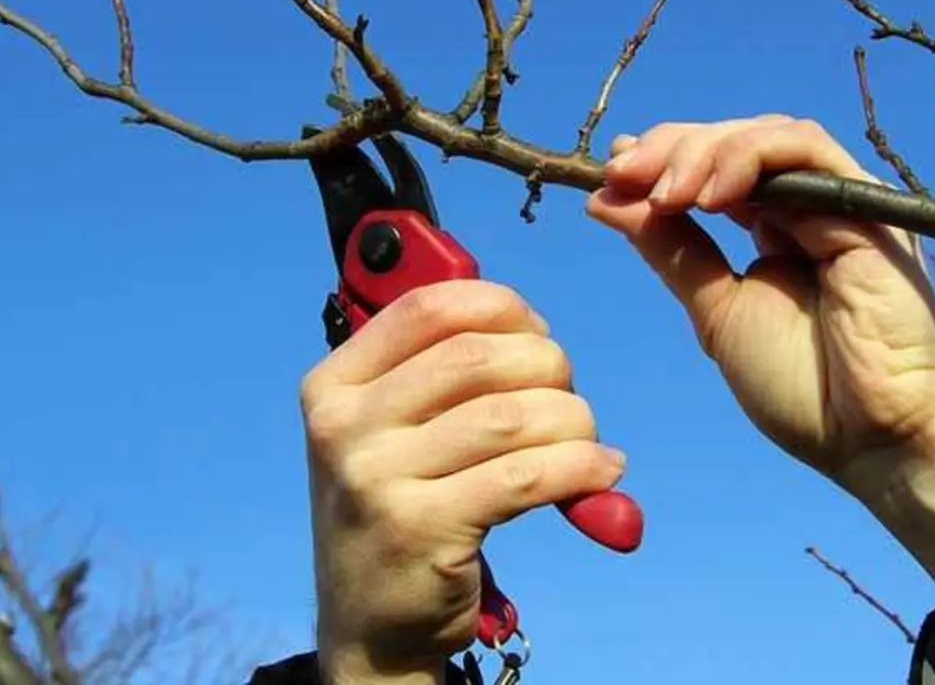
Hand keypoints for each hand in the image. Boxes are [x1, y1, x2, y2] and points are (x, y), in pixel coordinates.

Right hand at [300, 280, 624, 681]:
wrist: (370, 626)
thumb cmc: (396, 510)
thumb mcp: (385, 433)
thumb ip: (434, 372)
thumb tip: (529, 326)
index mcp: (333, 384)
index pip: (427, 308)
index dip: (501, 306)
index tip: (537, 333)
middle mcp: (344, 426)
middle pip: (476, 357)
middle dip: (547, 365)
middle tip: (567, 396)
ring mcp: (376, 479)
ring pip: (509, 416)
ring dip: (572, 421)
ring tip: (588, 441)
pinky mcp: (421, 530)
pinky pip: (526, 476)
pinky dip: (580, 467)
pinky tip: (601, 473)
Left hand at [586, 115, 934, 669]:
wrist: (875, 440)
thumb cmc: (806, 390)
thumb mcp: (716, 311)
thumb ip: (672, 250)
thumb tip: (606, 199)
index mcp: (773, 230)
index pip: (712, 169)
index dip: (658, 164)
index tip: (607, 180)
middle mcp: (808, 207)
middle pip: (733, 142)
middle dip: (669, 150)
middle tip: (623, 175)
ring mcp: (839, 203)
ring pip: (765, 136)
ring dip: (703, 152)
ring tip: (664, 192)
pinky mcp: (866, 206)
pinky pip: (805, 151)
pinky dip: (749, 157)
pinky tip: (708, 195)